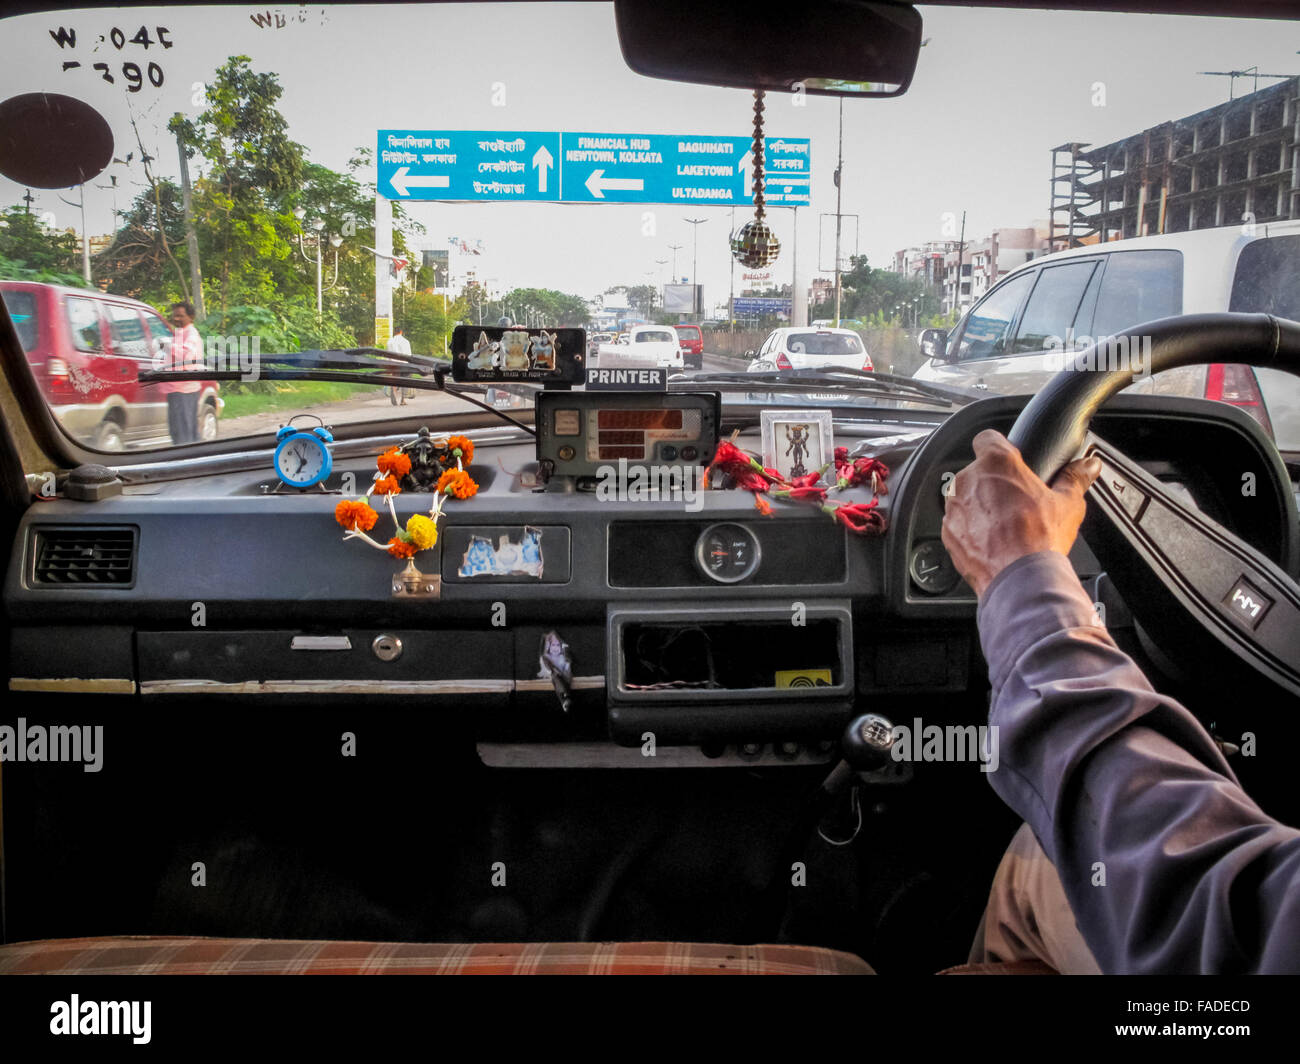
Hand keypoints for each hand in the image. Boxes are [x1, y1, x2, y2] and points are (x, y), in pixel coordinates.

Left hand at [941, 429, 1101, 597]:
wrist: (1018, 578)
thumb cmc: (1040, 538)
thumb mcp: (1068, 503)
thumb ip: (1075, 478)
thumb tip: (1088, 466)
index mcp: (997, 463)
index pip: (987, 438)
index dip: (999, 447)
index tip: (1009, 460)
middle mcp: (968, 480)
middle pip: (978, 471)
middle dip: (993, 483)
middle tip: (1015, 501)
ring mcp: (953, 507)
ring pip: (965, 497)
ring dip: (979, 506)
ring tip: (1005, 525)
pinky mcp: (947, 532)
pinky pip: (958, 523)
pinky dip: (970, 530)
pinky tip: (992, 542)